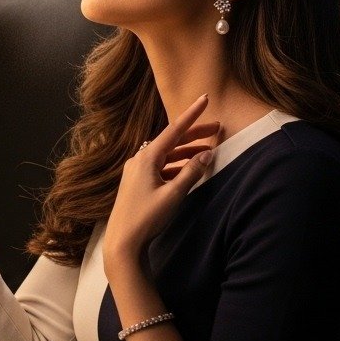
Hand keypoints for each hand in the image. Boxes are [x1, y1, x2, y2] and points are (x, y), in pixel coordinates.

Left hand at [102, 94, 219, 261]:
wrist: (122, 241)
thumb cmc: (146, 217)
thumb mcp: (173, 194)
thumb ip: (191, 172)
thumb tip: (207, 154)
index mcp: (146, 158)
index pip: (174, 130)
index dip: (192, 115)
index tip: (205, 98)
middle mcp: (139, 160)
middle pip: (171, 141)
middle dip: (194, 134)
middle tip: (217, 128)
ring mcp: (136, 171)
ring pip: (166, 155)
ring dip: (187, 152)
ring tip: (208, 150)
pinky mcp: (137, 183)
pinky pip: (161, 167)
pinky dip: (176, 166)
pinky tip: (190, 169)